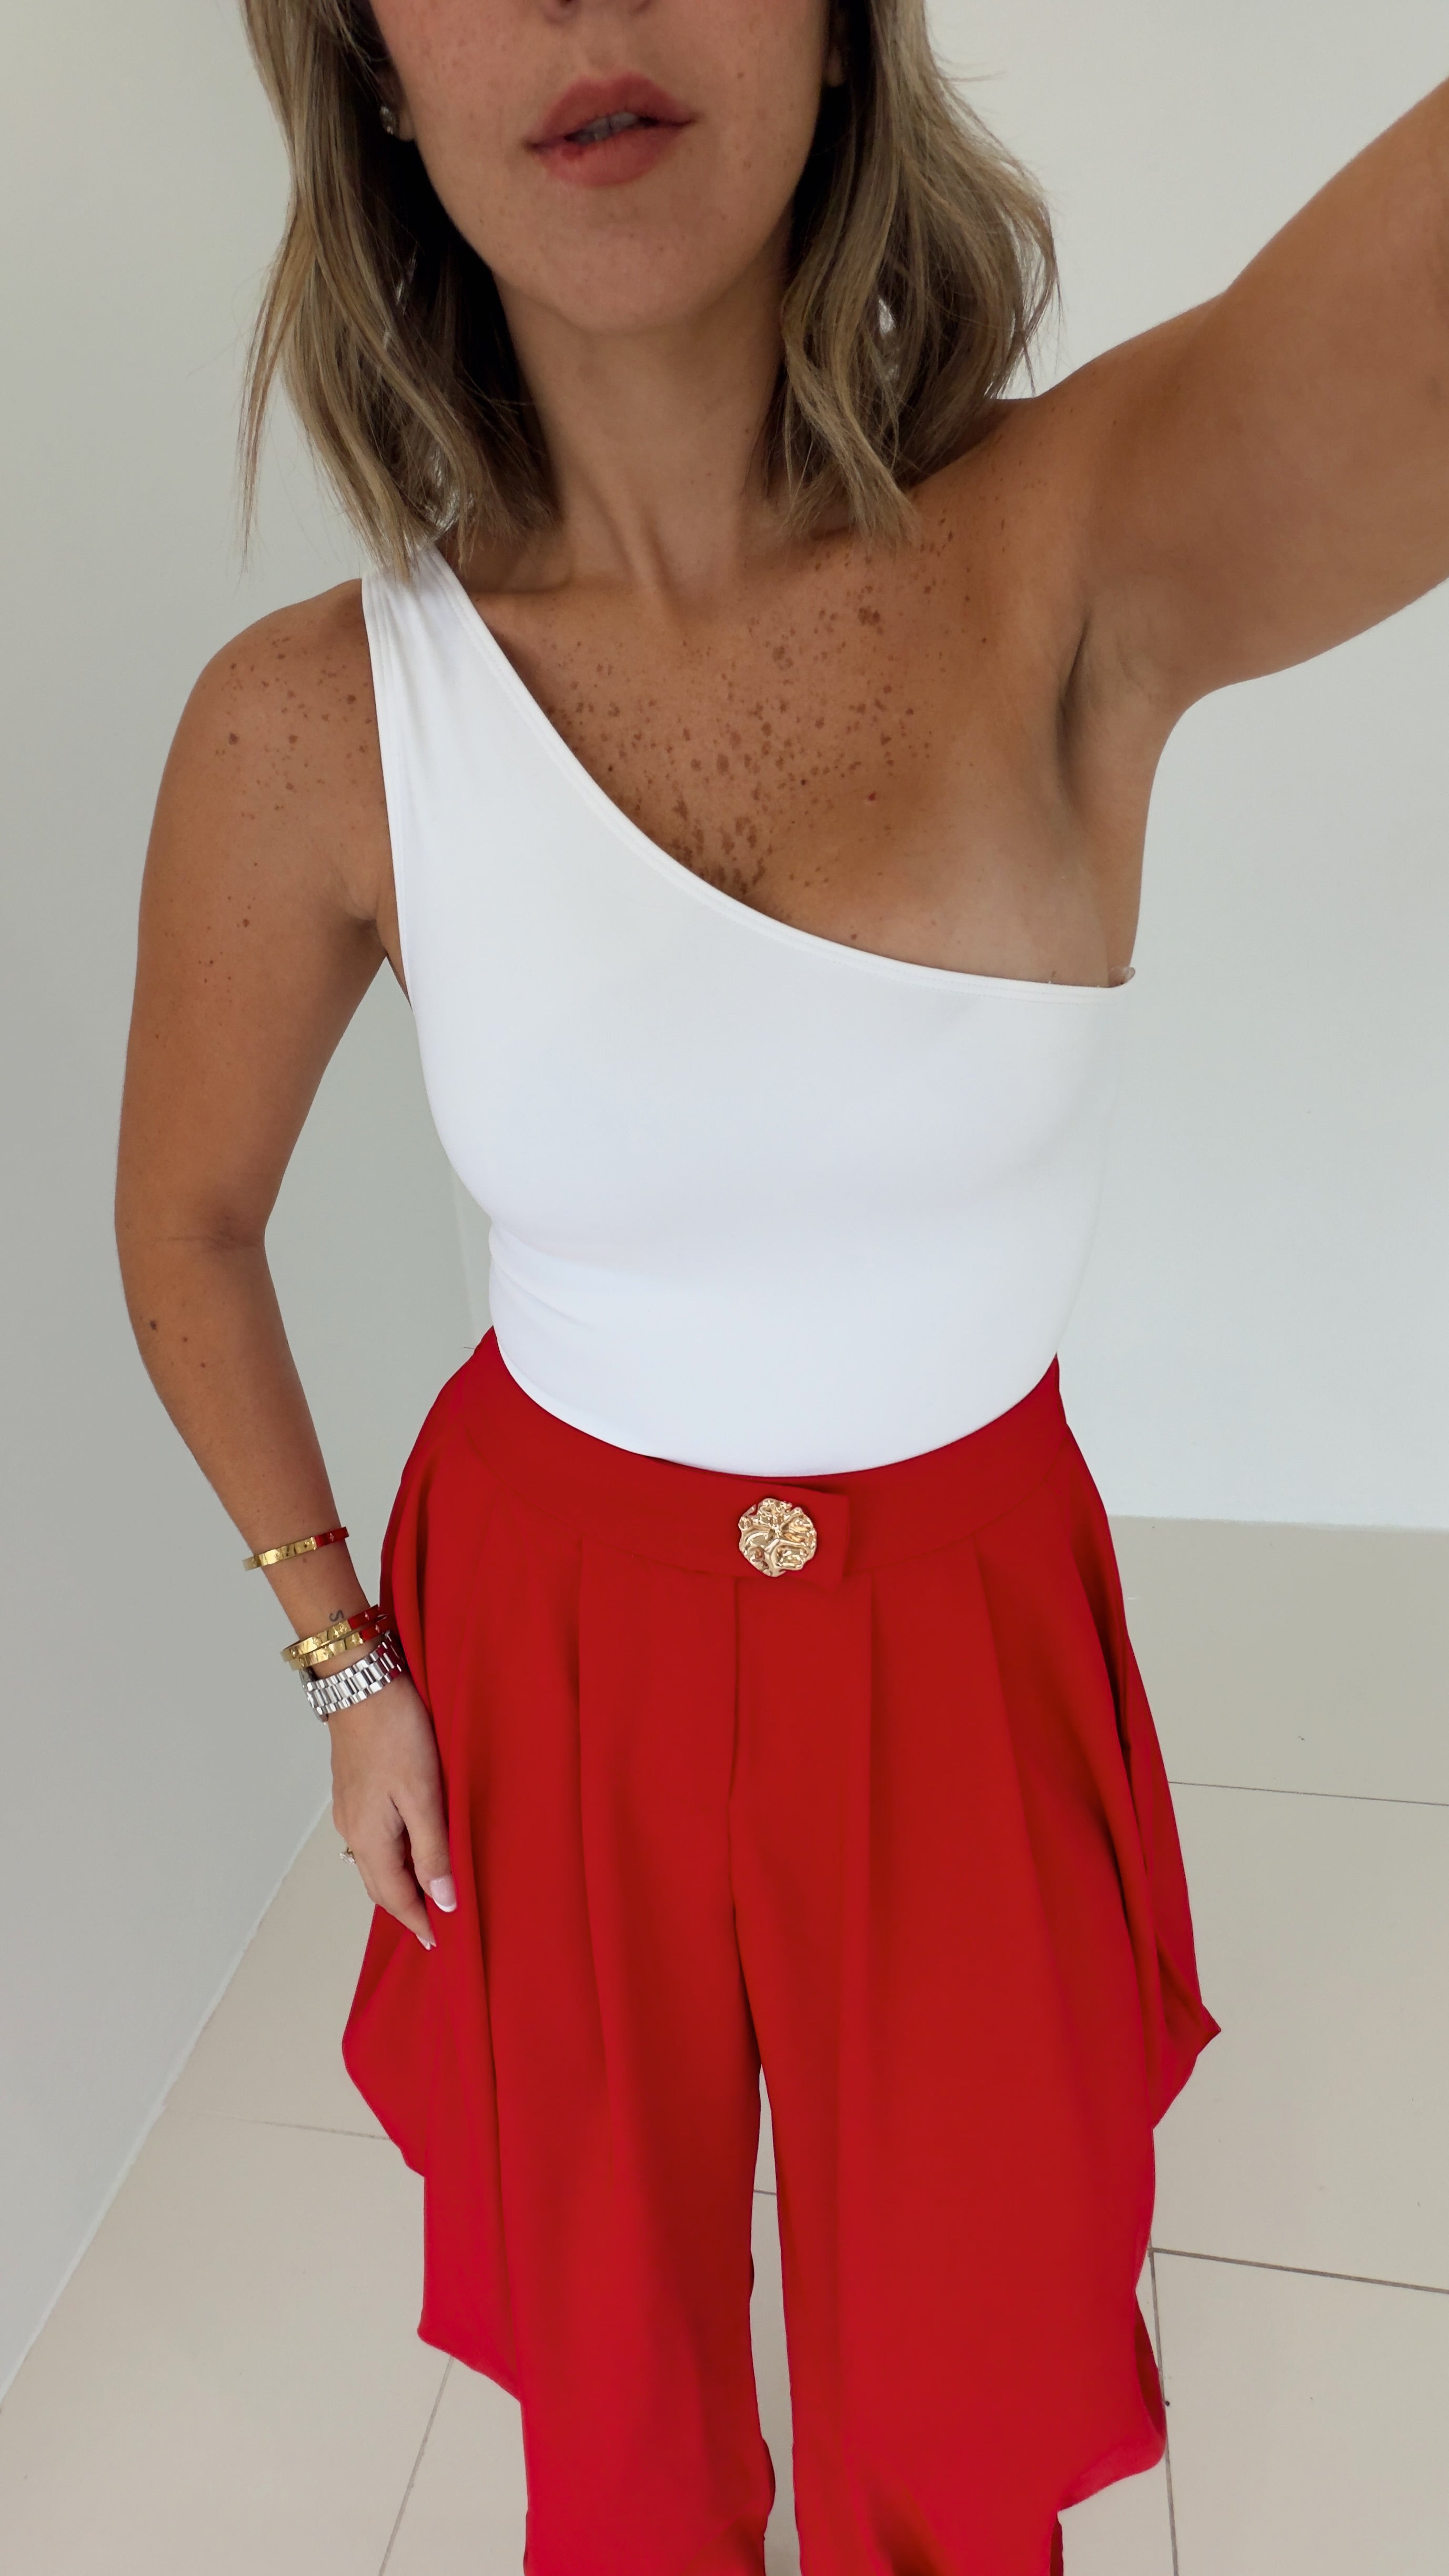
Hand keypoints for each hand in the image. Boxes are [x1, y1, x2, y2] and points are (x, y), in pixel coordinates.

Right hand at [328, 1675, 456, 1948]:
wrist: (361, 1684)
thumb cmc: (396, 1733)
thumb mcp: (424, 1795)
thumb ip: (433, 1850)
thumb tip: (441, 1900)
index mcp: (369, 1838)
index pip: (394, 1896)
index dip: (417, 1921)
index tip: (439, 1942)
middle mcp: (352, 1830)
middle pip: (379, 1885)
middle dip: (406, 1908)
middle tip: (436, 1924)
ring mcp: (348, 1810)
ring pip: (373, 1862)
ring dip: (397, 1883)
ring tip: (426, 1893)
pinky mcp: (352, 1791)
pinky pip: (370, 1840)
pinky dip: (390, 1856)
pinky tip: (409, 1848)